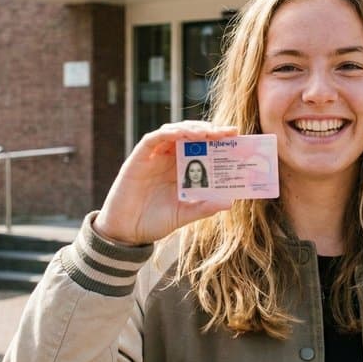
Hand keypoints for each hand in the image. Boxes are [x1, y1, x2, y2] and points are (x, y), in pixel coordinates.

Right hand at [94, 121, 236, 245]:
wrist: (126, 232)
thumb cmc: (154, 222)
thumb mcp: (184, 215)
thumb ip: (204, 207)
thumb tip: (230, 201)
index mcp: (182, 169)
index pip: (203, 147)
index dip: (218, 139)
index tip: (236, 135)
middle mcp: (169, 159)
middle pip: (190, 135)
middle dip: (209, 130)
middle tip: (226, 132)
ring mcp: (154, 157)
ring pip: (173, 131)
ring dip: (190, 128)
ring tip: (207, 133)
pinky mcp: (139, 158)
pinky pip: (154, 139)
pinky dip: (168, 133)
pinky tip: (180, 134)